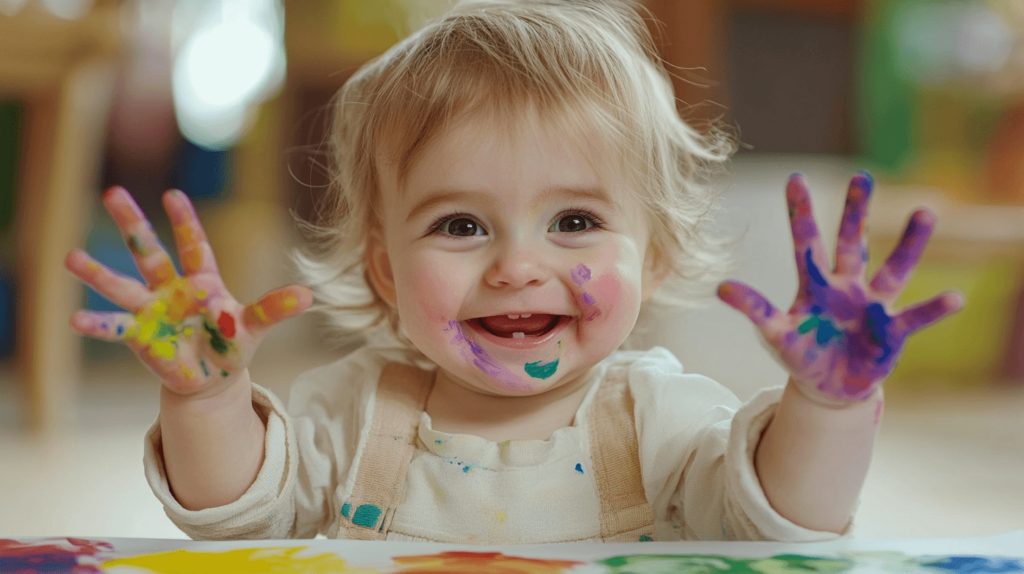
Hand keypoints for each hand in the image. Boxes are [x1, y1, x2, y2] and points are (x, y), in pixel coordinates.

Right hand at [65, 187, 312, 395]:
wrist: (210, 378)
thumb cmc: (231, 344)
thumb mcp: (255, 326)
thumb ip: (275, 309)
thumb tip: (309, 295)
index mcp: (203, 282)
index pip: (193, 245)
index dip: (184, 221)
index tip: (172, 194)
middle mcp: (172, 290)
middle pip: (149, 252)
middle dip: (133, 225)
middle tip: (112, 192)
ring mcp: (152, 312)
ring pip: (123, 286)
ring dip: (98, 273)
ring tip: (69, 256)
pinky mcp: (141, 338)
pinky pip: (116, 328)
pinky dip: (98, 324)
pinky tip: (75, 319)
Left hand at [717, 173, 963, 404]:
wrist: (830, 387)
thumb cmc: (802, 353)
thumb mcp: (776, 333)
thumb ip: (754, 309)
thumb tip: (720, 287)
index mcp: (815, 285)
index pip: (805, 242)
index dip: (799, 213)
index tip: (794, 177)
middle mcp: (847, 286)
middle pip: (853, 243)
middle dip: (857, 212)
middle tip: (862, 175)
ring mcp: (873, 305)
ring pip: (894, 269)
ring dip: (910, 244)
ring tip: (925, 212)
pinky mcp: (892, 331)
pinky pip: (915, 317)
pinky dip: (934, 309)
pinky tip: (956, 298)